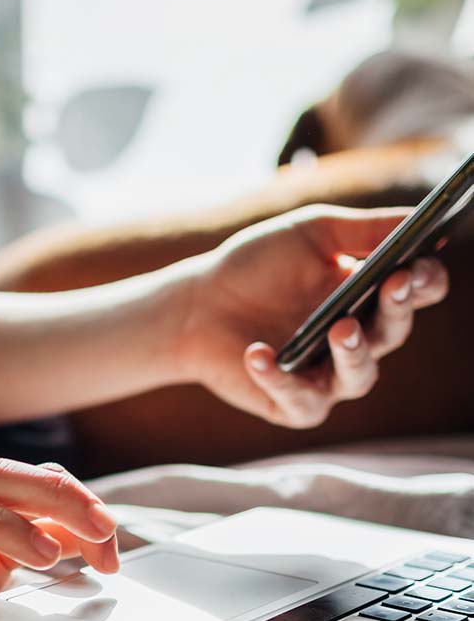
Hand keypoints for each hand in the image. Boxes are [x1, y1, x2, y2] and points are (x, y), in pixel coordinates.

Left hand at [181, 205, 448, 427]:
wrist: (197, 305)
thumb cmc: (255, 267)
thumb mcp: (310, 235)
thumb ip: (364, 229)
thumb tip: (422, 216)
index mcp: (368, 296)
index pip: (417, 291)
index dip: (423, 280)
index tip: (415, 265)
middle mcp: (355, 340)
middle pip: (394, 331)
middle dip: (397, 309)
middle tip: (394, 285)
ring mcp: (326, 376)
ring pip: (359, 376)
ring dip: (354, 353)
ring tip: (341, 327)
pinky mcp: (292, 404)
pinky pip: (298, 398)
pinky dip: (277, 377)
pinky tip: (258, 352)